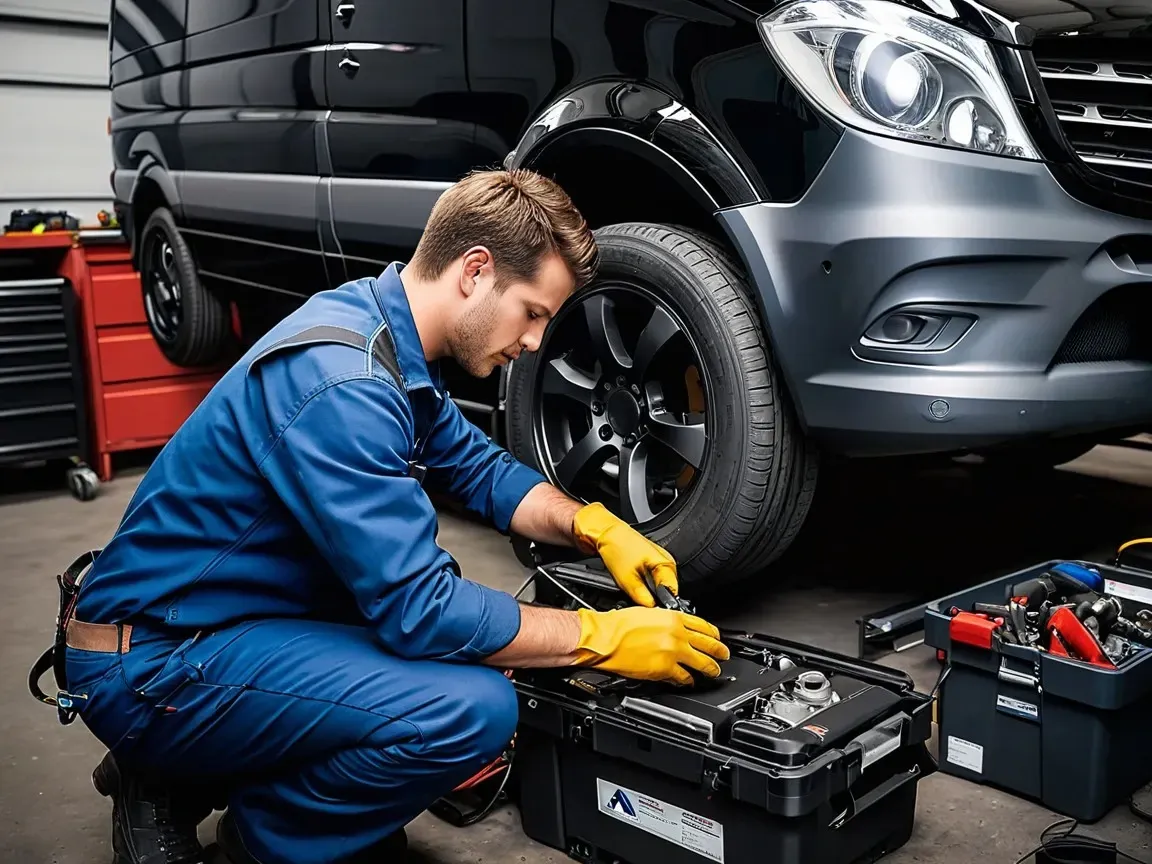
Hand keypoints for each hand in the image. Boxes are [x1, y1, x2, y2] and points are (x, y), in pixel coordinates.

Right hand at [571, 606, 729, 685]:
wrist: (605, 637)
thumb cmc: (618, 625)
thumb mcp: (648, 613)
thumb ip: (666, 620)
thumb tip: (675, 628)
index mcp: (673, 617)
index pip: (704, 626)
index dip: (714, 635)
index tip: (717, 638)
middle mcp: (677, 634)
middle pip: (709, 645)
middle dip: (720, 652)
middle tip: (724, 656)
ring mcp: (673, 652)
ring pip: (702, 663)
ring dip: (710, 669)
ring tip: (713, 672)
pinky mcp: (665, 669)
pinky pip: (684, 678)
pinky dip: (688, 681)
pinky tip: (689, 682)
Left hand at [572, 502, 677, 606]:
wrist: (604, 532)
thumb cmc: (616, 547)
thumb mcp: (627, 578)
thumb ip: (642, 596)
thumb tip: (650, 610)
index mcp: (666, 564)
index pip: (672, 593)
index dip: (661, 604)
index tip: (650, 610)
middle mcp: (665, 563)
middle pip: (665, 591)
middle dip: (653, 598)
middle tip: (638, 599)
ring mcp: (657, 562)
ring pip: (656, 587)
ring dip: (647, 592)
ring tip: (633, 588)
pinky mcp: (648, 563)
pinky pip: (650, 580)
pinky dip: (642, 585)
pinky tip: (632, 582)